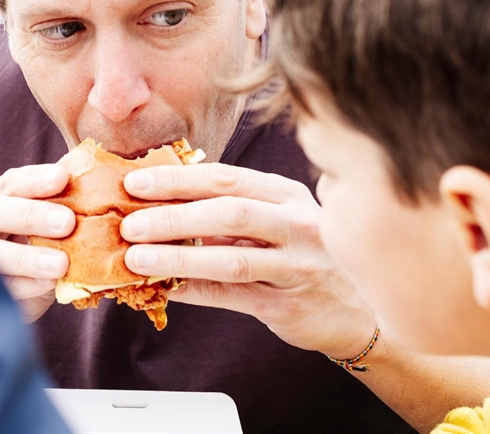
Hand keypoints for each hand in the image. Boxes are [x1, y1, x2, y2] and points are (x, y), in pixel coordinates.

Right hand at [0, 164, 74, 321]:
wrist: (15, 296)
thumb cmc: (39, 248)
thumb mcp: (48, 226)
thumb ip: (65, 210)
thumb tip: (104, 192)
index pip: (11, 183)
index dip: (34, 179)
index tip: (62, 178)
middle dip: (30, 215)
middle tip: (68, 222)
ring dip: (27, 257)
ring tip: (61, 263)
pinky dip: (24, 285)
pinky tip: (48, 284)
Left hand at [119, 163, 376, 358]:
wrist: (359, 310)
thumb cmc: (303, 255)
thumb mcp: (276, 219)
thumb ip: (229, 209)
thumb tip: (159, 201)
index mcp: (286, 194)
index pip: (227, 179)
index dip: (179, 179)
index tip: (137, 182)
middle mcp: (297, 223)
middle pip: (229, 212)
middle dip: (173, 216)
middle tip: (131, 222)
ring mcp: (298, 264)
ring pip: (230, 258)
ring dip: (177, 257)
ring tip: (137, 258)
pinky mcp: (291, 304)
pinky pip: (233, 296)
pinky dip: (195, 291)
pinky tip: (164, 288)